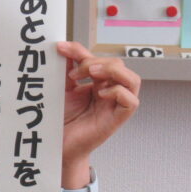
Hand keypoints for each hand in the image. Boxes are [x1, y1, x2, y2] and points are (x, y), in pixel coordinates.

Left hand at [56, 42, 140, 162]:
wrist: (58, 146)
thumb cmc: (62, 120)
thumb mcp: (63, 89)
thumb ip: (67, 69)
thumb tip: (64, 46)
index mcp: (98, 83)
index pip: (99, 59)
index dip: (81, 51)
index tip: (60, 48)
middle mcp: (110, 92)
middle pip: (118, 65)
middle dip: (96, 61)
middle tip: (75, 71)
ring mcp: (116, 105)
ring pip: (133, 79)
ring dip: (113, 71)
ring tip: (92, 73)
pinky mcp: (118, 119)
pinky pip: (131, 101)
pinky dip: (118, 92)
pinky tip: (100, 93)